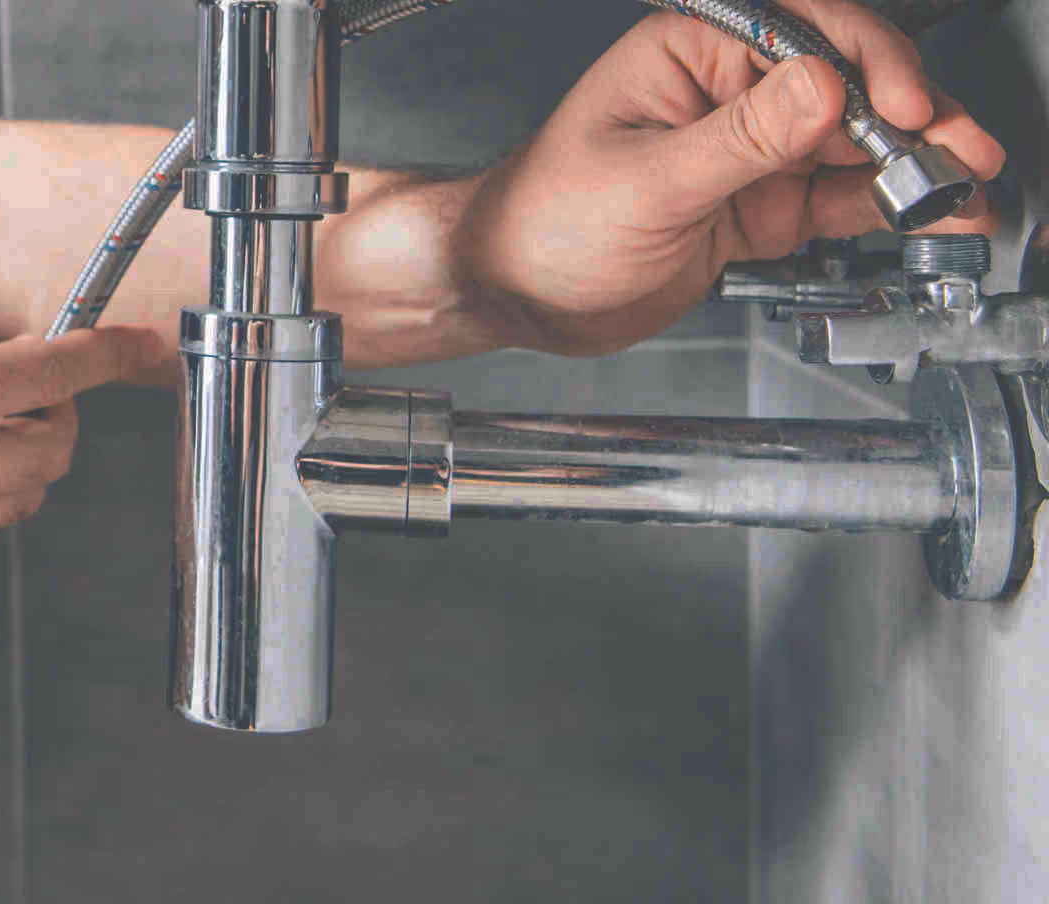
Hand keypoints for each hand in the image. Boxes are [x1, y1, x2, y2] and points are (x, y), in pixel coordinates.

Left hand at [455, 0, 1007, 354]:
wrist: (514, 294)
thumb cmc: (541, 222)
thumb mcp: (645, 181)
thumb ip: (739, 140)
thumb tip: (820, 88)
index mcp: (691, 52)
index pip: (802, 31)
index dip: (864, 63)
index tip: (898, 106)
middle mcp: (729, 92)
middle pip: (847, 85)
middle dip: (911, 116)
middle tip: (958, 151)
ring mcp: (752, 150)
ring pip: (856, 143)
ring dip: (915, 162)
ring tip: (965, 186)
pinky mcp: (763, 204)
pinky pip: (840, 197)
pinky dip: (889, 206)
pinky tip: (934, 211)